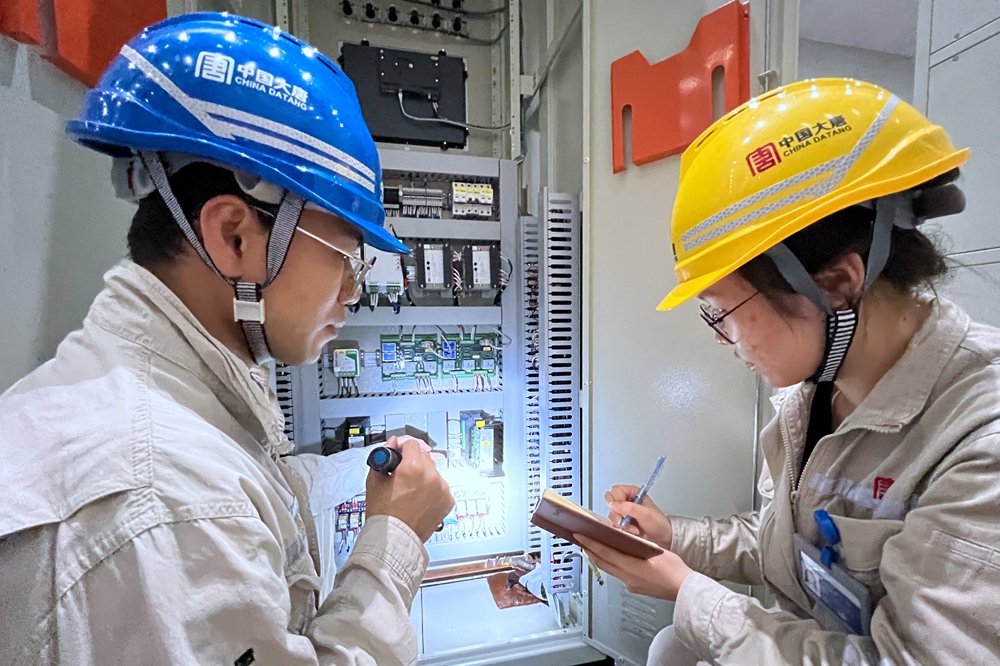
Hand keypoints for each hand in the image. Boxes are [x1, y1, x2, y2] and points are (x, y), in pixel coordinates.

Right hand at [365, 436, 454, 541]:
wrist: (395, 539)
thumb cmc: (383, 513)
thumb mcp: (375, 480)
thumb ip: (384, 456)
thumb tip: (392, 444)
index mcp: (413, 466)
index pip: (412, 444)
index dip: (402, 448)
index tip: (399, 455)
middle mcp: (432, 475)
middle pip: (424, 456)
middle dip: (413, 462)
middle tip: (403, 476)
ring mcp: (442, 488)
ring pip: (433, 472)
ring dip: (424, 477)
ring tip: (411, 492)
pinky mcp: (448, 501)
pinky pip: (441, 488)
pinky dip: (433, 491)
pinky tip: (420, 501)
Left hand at [575, 533, 692, 600]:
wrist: (685, 589)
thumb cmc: (675, 570)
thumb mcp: (656, 550)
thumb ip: (639, 545)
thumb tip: (627, 538)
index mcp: (632, 567)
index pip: (605, 552)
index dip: (590, 543)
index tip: (580, 536)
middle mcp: (628, 577)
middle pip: (603, 562)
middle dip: (590, 550)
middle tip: (582, 539)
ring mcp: (631, 584)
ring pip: (609, 569)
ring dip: (600, 558)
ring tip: (593, 547)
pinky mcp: (635, 588)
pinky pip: (618, 574)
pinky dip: (612, 565)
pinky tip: (614, 559)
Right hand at [605, 484, 672, 548]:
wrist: (663, 538)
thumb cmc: (659, 523)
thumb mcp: (645, 514)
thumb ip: (629, 508)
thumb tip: (613, 504)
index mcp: (633, 492)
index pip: (616, 490)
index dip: (617, 500)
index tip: (624, 510)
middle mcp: (627, 500)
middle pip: (610, 501)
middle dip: (616, 513)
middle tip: (624, 519)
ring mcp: (624, 512)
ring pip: (612, 514)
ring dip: (621, 523)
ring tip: (633, 528)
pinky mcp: (622, 522)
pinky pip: (614, 524)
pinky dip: (621, 529)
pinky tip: (632, 532)